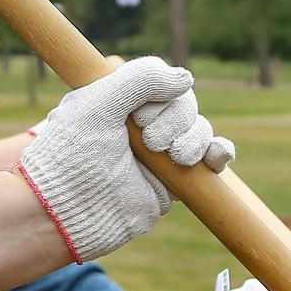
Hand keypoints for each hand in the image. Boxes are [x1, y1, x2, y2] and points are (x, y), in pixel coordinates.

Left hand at [17, 58, 232, 261]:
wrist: (70, 212)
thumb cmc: (74, 154)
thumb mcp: (99, 102)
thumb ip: (141, 79)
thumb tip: (186, 78)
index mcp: (120, 101)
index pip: (160, 80)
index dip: (159, 92)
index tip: (136, 115)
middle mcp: (141, 125)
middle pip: (184, 103)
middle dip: (174, 119)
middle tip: (148, 141)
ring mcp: (161, 153)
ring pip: (199, 129)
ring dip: (194, 137)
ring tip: (173, 155)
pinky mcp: (175, 181)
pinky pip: (210, 159)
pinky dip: (220, 152)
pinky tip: (218, 155)